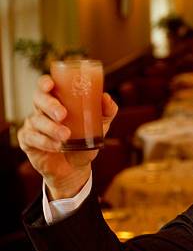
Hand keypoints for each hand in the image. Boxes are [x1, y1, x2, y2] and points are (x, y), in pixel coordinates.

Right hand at [17, 74, 117, 199]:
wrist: (76, 167)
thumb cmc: (85, 140)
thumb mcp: (100, 125)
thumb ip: (106, 111)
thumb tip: (105, 97)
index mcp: (57, 101)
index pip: (46, 86)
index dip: (45, 83)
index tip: (51, 85)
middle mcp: (42, 110)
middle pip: (39, 99)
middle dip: (50, 105)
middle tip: (63, 114)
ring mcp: (33, 125)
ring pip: (36, 120)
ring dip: (51, 128)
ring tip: (66, 136)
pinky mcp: (28, 141)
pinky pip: (32, 138)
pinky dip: (46, 142)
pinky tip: (57, 146)